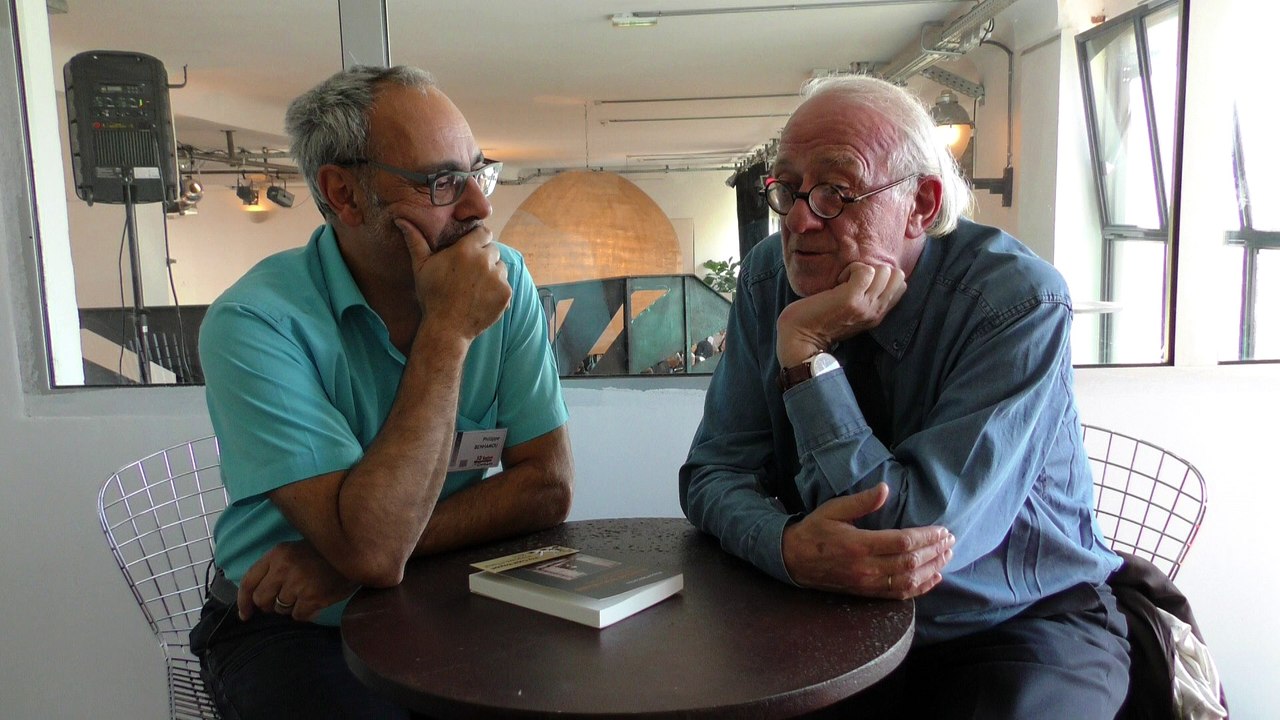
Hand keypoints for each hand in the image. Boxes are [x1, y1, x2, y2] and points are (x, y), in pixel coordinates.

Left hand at [237, 540, 359, 621]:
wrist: (354, 554)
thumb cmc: (322, 554)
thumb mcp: (294, 551)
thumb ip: (274, 568)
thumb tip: (257, 597)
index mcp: (276, 554)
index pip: (248, 581)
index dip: (243, 601)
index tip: (245, 614)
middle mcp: (283, 568)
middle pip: (262, 600)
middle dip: (270, 605)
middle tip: (284, 600)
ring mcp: (297, 584)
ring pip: (280, 610)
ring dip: (291, 607)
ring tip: (306, 594)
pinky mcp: (312, 597)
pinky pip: (298, 616)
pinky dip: (306, 612)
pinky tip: (315, 600)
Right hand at [397, 219, 510, 339]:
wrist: (447, 328)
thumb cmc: (432, 296)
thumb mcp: (421, 266)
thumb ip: (415, 240)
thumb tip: (400, 219)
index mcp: (466, 249)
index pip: (484, 232)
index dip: (478, 240)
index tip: (471, 250)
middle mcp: (485, 260)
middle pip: (493, 249)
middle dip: (484, 257)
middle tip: (470, 272)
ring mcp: (497, 277)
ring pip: (501, 267)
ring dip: (492, 273)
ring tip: (475, 286)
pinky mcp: (506, 293)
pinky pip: (506, 284)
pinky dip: (497, 290)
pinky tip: (481, 298)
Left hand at [776, 262, 905, 366]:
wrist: (800, 339)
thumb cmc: (819, 321)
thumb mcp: (852, 311)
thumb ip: (866, 298)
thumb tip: (872, 273)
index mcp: (878, 314)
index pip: (901, 285)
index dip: (883, 275)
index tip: (860, 283)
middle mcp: (876, 311)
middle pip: (897, 275)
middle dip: (874, 269)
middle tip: (851, 280)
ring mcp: (866, 306)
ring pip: (884, 271)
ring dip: (861, 269)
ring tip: (843, 282)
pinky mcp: (851, 299)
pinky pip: (865, 270)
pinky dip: (851, 269)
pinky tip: (837, 281)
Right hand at [781, 483, 953, 599]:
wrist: (793, 560)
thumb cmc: (815, 530)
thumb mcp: (834, 509)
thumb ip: (861, 501)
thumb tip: (885, 488)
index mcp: (859, 544)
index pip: (903, 542)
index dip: (926, 537)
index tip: (943, 530)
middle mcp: (865, 567)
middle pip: (910, 562)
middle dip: (934, 551)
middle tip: (950, 541)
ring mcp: (866, 583)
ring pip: (908, 580)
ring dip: (931, 569)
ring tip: (946, 556)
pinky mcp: (866, 592)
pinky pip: (898, 593)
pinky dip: (919, 588)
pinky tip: (933, 578)